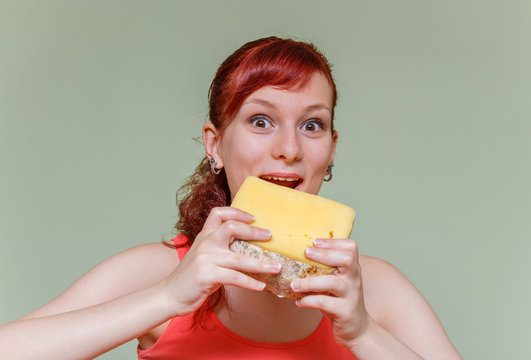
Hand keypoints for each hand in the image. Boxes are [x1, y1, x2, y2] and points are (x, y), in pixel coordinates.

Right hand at [161, 207, 281, 316]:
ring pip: (239, 258)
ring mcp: (205, 259)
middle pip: (231, 227)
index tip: (253, 217)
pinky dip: (250, 283)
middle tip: (270, 236)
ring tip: (277, 267)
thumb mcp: (202, 256)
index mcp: (204, 236)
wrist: (168, 295)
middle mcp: (205, 244)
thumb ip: (218, 249)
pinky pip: (235, 278)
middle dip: (253, 231)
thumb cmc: (190, 278)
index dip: (237, 212)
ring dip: (261, 263)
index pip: (218, 213)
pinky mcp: (207, 276)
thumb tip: (247, 248)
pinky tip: (261, 286)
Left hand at [290, 238, 371, 347]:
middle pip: (347, 259)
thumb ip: (324, 270)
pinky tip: (298, 301)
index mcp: (352, 269)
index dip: (333, 242)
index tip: (315, 241)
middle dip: (325, 254)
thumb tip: (295, 256)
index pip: (351, 247)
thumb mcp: (336, 282)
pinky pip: (325, 303)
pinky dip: (308, 301)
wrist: (358, 329)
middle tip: (306, 253)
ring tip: (294, 284)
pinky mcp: (345, 312)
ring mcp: (351, 295)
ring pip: (332, 283)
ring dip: (310, 282)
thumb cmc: (340, 301)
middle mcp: (354, 279)